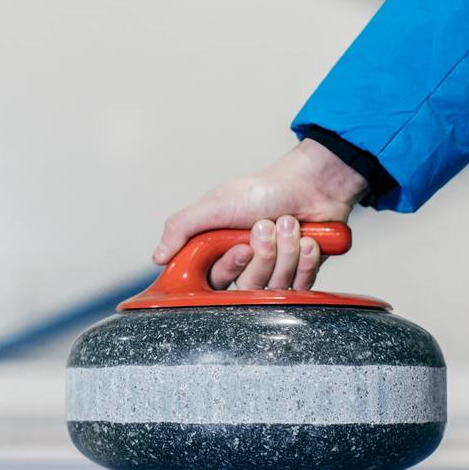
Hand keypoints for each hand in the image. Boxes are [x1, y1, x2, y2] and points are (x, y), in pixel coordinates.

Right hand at [152, 139, 367, 289]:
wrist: (311, 184)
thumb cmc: (263, 190)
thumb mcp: (214, 204)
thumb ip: (181, 228)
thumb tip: (158, 257)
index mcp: (220, 252)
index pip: (215, 280)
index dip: (230, 266)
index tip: (241, 247)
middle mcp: (246, 266)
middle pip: (248, 285)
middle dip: (263, 253)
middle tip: (267, 226)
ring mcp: (275, 272)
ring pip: (276, 284)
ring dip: (286, 250)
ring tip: (289, 223)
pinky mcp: (302, 276)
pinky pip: (301, 285)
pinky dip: (306, 257)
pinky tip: (307, 238)